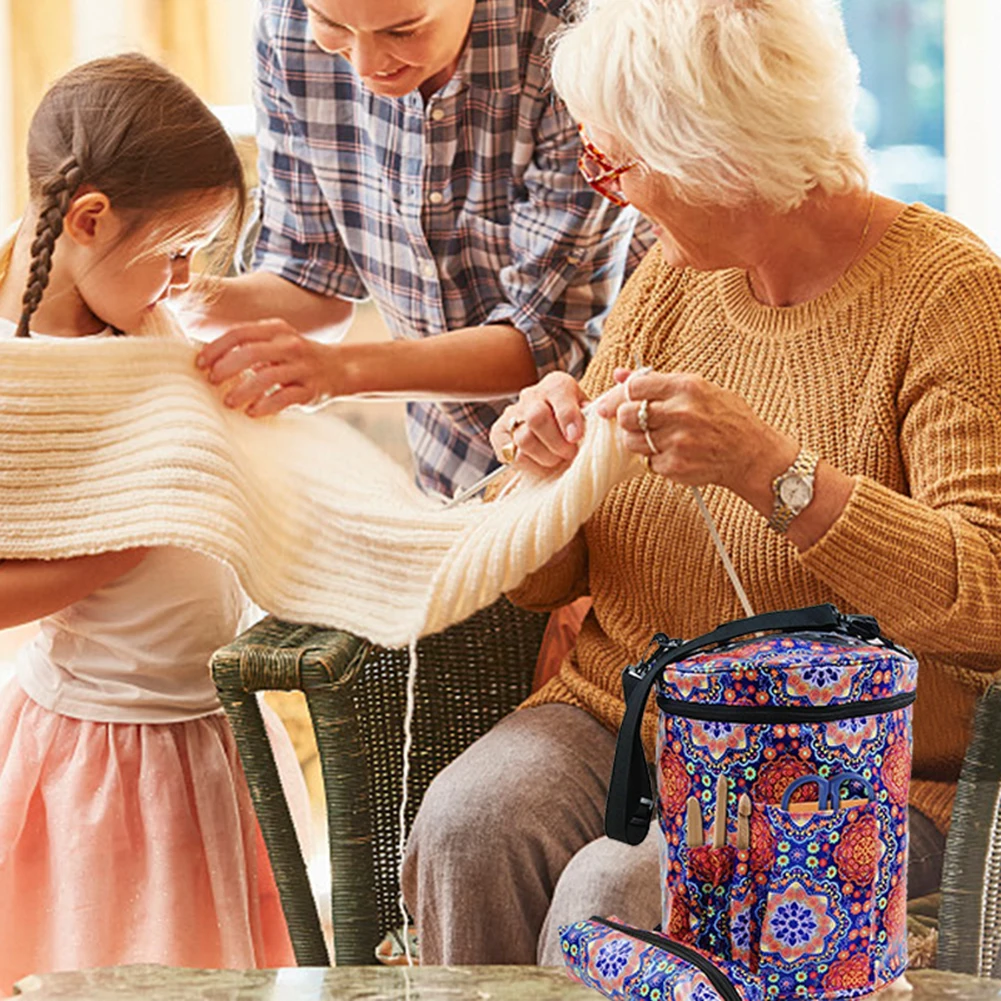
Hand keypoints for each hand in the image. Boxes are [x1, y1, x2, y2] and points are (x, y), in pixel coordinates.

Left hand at [196, 318, 341, 416]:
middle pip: (250, 353)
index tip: (199, 364)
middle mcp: (290, 345)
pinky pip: (285, 398)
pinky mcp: (311, 390)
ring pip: (267, 377)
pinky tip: (252, 412)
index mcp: (276, 329)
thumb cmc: (297, 357)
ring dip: (243, 390)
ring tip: (229, 402)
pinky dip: (265, 406)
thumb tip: (208, 359)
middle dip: (226, 368)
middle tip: (211, 382)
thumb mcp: (276, 341)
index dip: (215, 348)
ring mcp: (302, 367)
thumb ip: (249, 345)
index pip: (239, 333)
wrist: (340, 368)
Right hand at [488, 372, 588, 474]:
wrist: (553, 430)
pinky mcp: (499, 434)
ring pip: (524, 439)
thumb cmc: (576, 424)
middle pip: (536, 417)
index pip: (558, 392)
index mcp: (556, 385)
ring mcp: (512, 415)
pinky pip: (513, 455)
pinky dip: (532, 465)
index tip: (576, 437)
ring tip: (558, 460)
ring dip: (545, 456)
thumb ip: (592, 415)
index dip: (568, 416)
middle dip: (556, 442)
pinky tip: (543, 464)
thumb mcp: (588, 414)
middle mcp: (531, 396)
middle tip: (570, 453)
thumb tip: (595, 418)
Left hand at [595, 368, 796, 499]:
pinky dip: (655, 460)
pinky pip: (648, 462)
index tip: (613, 404)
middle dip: (626, 420)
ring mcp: (678, 441)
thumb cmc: (724, 417)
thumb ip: (656, 382)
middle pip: (625, 415)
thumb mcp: (697, 389)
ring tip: (657, 439)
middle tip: (637, 423)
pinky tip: (673, 454)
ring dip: (637, 442)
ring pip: (631, 441)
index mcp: (686, 386)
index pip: (634, 386)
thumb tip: (619, 374)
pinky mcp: (676, 466)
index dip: (620, 395)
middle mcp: (681, 412)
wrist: (751, 454)